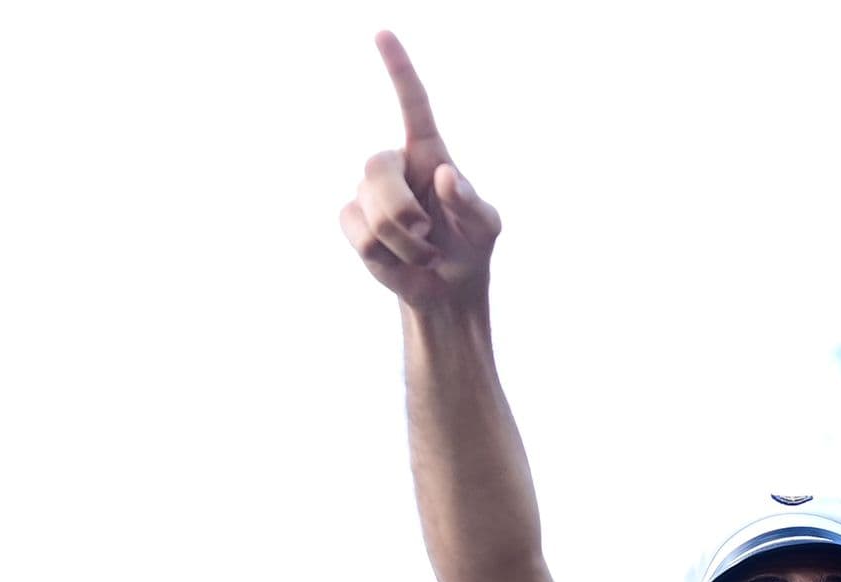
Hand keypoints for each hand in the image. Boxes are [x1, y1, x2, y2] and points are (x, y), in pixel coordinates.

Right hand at [338, 31, 501, 307]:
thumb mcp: (486, 228)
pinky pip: (361, 236)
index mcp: (429, 153)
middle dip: (401, 208)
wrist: (448, 288)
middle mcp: (396, 165)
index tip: (383, 34)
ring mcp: (370, 193)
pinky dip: (387, 258)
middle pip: (375, 165)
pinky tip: (401, 261)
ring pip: (371, 210)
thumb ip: (472, 203)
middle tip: (427, 234)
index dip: (399, 70)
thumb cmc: (470, 247)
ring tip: (423, 252)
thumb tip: (445, 176)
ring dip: (405, 244)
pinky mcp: (354, 221)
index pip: (413, 104)